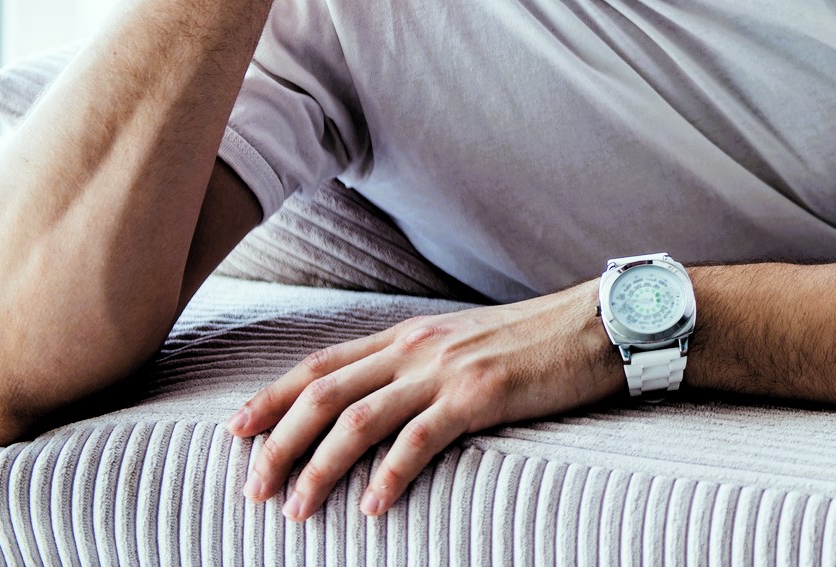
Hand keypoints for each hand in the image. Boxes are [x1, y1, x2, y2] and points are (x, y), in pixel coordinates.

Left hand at [228, 284, 623, 520]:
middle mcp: (417, 346)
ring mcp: (447, 369)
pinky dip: (389, 474)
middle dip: (278, 443)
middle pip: (324, 392)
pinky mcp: (481, 395)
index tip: (235, 432)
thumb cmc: (538, 341)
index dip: (272, 397)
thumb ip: (422, 364)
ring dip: (319, 467)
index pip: (321, 363)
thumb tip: (385, 398)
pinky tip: (372, 506)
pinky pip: (420, 438)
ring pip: (359, 417)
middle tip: (252, 489)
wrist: (600, 325)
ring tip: (296, 510)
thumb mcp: (466, 343)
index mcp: (410, 333)